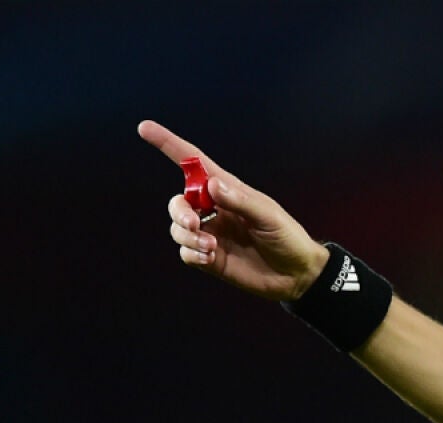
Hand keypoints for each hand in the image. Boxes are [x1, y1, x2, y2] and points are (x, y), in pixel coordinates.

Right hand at [138, 119, 330, 300]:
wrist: (297, 275)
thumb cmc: (288, 238)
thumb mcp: (268, 216)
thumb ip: (240, 201)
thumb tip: (210, 184)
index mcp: (228, 190)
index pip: (193, 163)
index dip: (169, 144)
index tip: (145, 128)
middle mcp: (214, 210)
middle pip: (178, 202)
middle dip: (179, 212)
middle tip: (193, 224)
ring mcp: (211, 234)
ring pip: (178, 228)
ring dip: (186, 236)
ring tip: (211, 247)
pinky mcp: (210, 259)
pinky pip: (185, 252)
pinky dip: (191, 254)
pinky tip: (209, 258)